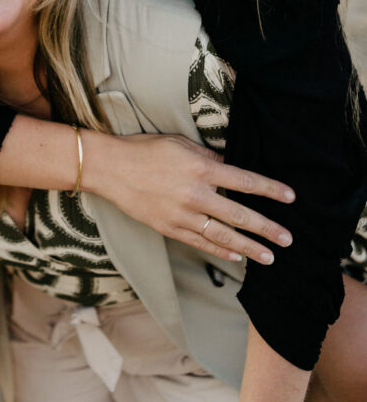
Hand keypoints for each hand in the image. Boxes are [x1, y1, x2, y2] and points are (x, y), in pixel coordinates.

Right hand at [83, 132, 294, 265]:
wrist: (111, 168)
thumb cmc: (146, 149)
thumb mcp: (181, 144)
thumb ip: (208, 157)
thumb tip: (231, 165)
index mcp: (200, 168)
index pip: (243, 180)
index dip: (269, 189)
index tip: (290, 197)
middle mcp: (194, 194)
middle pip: (239, 214)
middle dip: (266, 228)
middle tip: (288, 239)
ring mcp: (181, 214)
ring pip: (223, 235)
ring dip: (249, 247)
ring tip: (269, 257)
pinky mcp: (169, 228)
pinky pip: (200, 242)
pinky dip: (220, 250)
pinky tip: (236, 256)